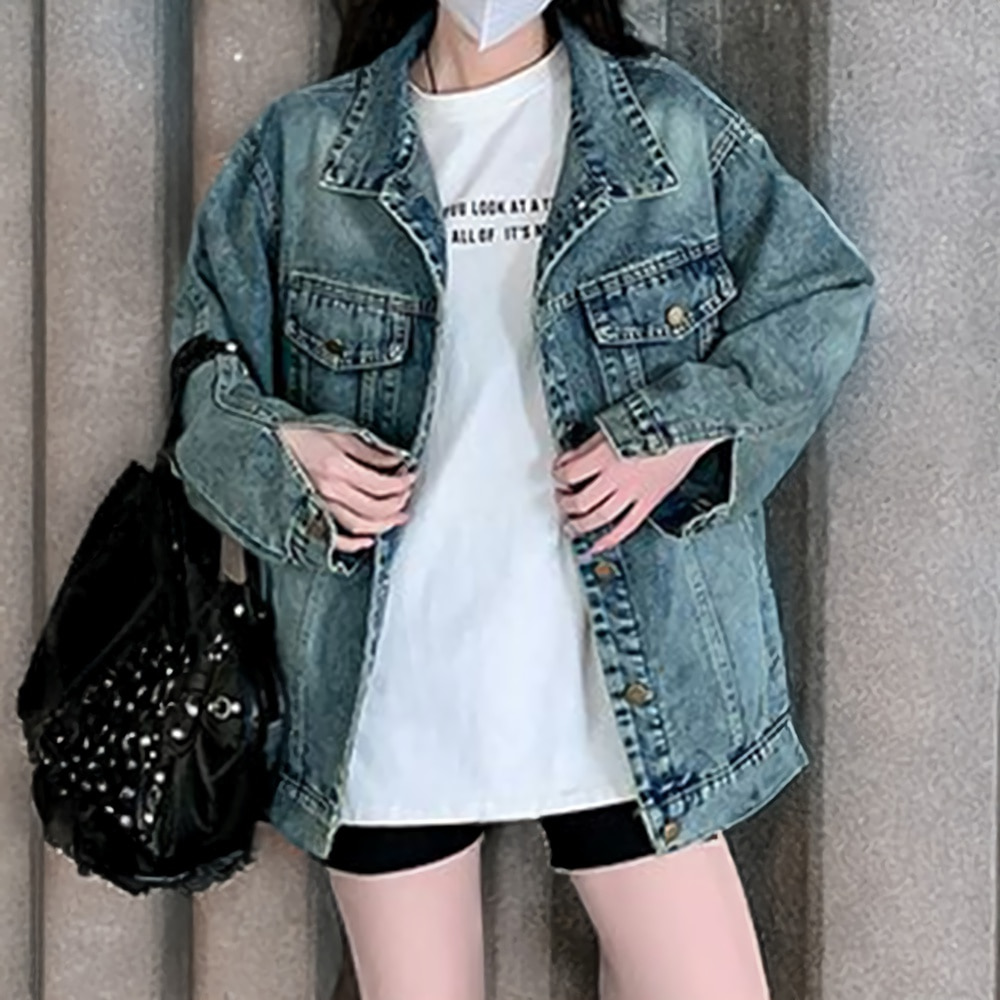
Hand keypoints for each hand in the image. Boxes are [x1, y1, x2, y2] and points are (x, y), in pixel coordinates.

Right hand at [276, 425, 417, 552]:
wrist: (267, 442)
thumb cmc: (298, 435)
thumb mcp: (338, 434)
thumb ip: (370, 451)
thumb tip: (395, 460)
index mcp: (336, 467)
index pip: (380, 485)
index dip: (401, 484)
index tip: (409, 478)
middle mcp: (327, 489)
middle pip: (373, 508)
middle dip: (396, 504)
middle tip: (406, 497)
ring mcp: (317, 504)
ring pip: (357, 525)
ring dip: (382, 524)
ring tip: (396, 518)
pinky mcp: (309, 514)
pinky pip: (332, 537)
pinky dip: (351, 544)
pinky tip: (366, 541)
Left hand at [552, 430, 724, 556]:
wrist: (685, 427)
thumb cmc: (654, 422)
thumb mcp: (611, 427)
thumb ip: (588, 448)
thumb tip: (570, 460)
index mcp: (604, 457)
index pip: (569, 474)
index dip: (558, 475)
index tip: (558, 474)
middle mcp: (616, 479)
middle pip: (580, 501)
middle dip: (566, 503)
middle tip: (562, 501)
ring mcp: (633, 493)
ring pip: (599, 518)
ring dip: (580, 525)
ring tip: (571, 527)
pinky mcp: (649, 502)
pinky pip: (626, 526)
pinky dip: (610, 539)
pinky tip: (597, 545)